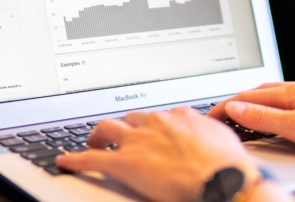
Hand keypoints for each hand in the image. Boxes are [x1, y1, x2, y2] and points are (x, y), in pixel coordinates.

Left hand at [56, 107, 256, 201]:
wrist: (223, 179)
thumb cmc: (228, 164)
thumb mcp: (223, 138)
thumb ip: (209, 132)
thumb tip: (210, 135)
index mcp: (179, 116)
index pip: (159, 115)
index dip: (153, 124)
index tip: (151, 130)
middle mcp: (156, 122)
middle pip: (131, 117)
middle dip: (124, 125)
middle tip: (119, 134)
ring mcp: (138, 140)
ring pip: (107, 128)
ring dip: (98, 134)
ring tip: (93, 140)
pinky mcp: (124, 162)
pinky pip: (92, 157)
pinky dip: (75, 159)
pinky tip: (67, 161)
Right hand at [208, 79, 294, 156]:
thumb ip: (265, 119)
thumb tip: (237, 109)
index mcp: (290, 92)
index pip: (246, 97)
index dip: (225, 106)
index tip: (210, 115)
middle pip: (258, 92)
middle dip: (237, 102)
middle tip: (222, 116)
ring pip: (275, 94)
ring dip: (255, 103)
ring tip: (244, 116)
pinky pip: (290, 98)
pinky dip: (274, 106)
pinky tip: (280, 114)